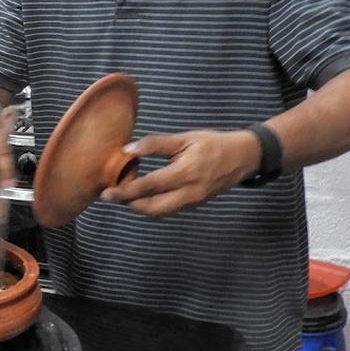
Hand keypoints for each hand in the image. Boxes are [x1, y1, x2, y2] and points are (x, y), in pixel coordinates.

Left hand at [99, 129, 261, 216]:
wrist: (243, 157)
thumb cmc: (213, 144)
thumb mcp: (184, 138)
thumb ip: (156, 144)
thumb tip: (128, 149)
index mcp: (185, 174)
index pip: (148, 187)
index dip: (125, 191)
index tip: (107, 192)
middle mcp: (188, 193)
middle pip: (152, 208)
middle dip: (129, 205)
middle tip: (110, 196)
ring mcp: (192, 201)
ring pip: (160, 212)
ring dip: (139, 206)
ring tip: (123, 194)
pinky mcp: (194, 204)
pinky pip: (168, 209)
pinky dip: (152, 205)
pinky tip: (141, 194)